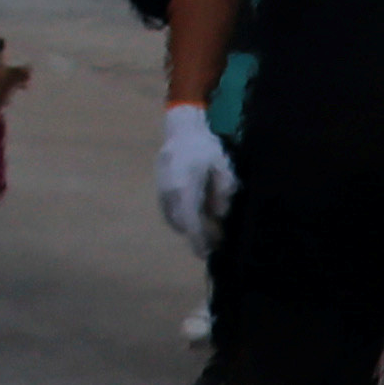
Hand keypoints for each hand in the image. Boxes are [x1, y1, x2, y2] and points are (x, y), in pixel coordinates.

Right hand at [155, 102, 234, 249]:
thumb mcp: (223, 166)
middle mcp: (168, 190)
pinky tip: (196, 219)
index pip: (190, 220)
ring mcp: (161, 190)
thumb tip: (219, 214)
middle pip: (181, 223)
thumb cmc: (206, 148)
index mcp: (184, 185)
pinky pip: (169, 211)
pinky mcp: (159, 189)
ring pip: (174, 219)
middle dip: (197, 237)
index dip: (198, 239)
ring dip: (189, 228)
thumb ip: (224, 189)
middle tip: (214, 245)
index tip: (205, 254)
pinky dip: (182, 219)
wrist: (182, 131)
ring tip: (208, 234)